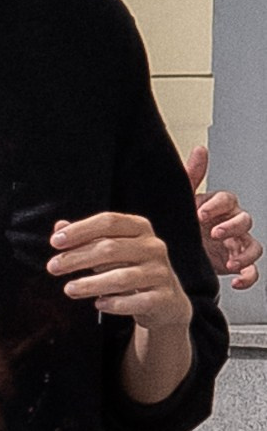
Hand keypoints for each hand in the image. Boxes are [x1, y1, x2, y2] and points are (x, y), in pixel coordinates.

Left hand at [47, 211, 193, 338]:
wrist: (164, 300)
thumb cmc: (130, 268)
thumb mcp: (110, 249)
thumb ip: (86, 238)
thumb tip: (59, 227)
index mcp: (139, 228)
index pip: (108, 221)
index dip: (80, 230)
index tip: (55, 242)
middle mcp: (153, 247)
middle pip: (110, 248)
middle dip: (77, 258)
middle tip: (52, 267)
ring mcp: (160, 272)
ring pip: (122, 277)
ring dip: (91, 284)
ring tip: (69, 289)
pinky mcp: (163, 297)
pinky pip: (137, 301)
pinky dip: (115, 304)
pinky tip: (98, 304)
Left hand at [188, 144, 259, 289]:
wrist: (177, 254)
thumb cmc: (185, 224)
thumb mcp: (184, 201)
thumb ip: (193, 176)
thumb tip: (200, 150)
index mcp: (219, 208)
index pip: (227, 200)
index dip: (217, 205)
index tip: (201, 213)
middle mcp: (231, 224)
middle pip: (244, 220)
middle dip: (231, 227)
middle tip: (214, 234)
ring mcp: (235, 244)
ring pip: (253, 245)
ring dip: (245, 254)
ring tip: (230, 261)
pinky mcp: (236, 264)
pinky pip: (253, 271)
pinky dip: (248, 277)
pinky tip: (236, 280)